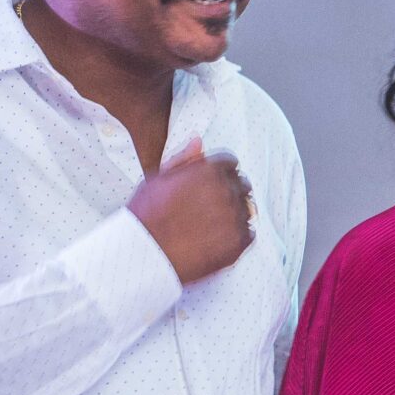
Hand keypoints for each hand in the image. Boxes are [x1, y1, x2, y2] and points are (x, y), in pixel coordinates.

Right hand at [128, 136, 253, 283]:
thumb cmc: (147, 215)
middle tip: (209, 208)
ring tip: (210, 226)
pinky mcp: (239, 242)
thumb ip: (183, 159)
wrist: (145, 253)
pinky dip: (237, 237)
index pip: (231, 164)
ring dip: (234, 214)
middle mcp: (226, 190)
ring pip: (247, 210)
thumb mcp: (158, 178)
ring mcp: (235, 217)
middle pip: (242, 185)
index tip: (210, 186)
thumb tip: (199, 141)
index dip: (220, 174)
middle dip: (230, 192)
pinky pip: (249, 234)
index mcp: (209, 171)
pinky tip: (216, 240)